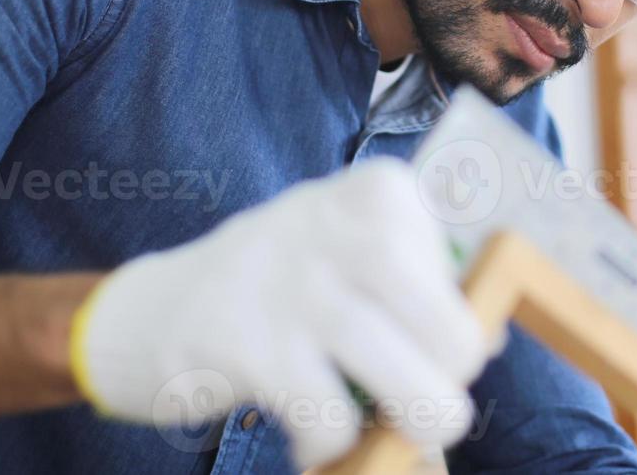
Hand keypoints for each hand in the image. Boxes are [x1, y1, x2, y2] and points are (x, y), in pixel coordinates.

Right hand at [69, 157, 496, 468]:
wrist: (147, 313)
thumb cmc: (276, 287)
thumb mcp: (347, 253)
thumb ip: (419, 283)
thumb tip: (489, 338)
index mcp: (375, 192)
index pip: (466, 260)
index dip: (462, 312)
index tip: (430, 332)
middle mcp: (337, 225)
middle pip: (449, 326)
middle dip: (452, 375)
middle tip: (429, 392)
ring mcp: (293, 285)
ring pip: (406, 378)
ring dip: (413, 419)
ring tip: (395, 427)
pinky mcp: (252, 348)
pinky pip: (332, 418)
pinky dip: (332, 444)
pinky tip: (312, 436)